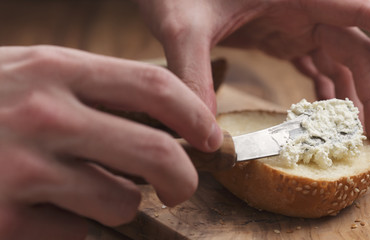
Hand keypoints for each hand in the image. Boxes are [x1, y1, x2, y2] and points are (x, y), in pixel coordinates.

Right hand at [0, 45, 222, 238]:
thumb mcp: (34, 72)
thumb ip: (94, 88)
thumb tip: (164, 113)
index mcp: (56, 68)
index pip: (155, 87)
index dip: (195, 115)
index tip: (209, 137)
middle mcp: (44, 115)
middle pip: (157, 153)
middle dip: (183, 179)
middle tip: (180, 188)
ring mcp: (22, 170)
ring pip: (121, 203)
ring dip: (119, 203)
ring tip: (88, 190)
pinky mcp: (5, 221)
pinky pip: (76, 233)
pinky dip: (73, 226)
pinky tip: (43, 208)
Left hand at [135, 0, 369, 150]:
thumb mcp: (182, 26)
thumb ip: (192, 75)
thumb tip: (206, 138)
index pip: (362, 8)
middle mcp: (304, 3)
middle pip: (358, 48)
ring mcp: (294, 19)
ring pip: (341, 58)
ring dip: (353, 96)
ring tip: (356, 136)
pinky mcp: (281, 32)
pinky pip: (317, 61)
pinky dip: (326, 87)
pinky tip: (323, 113)